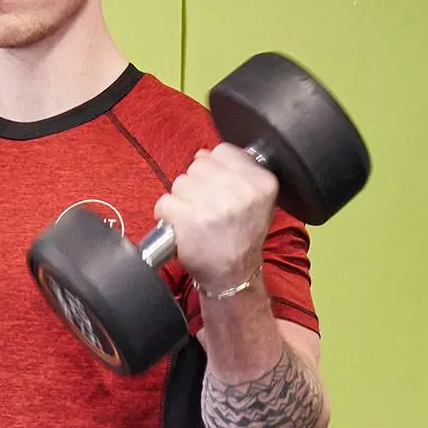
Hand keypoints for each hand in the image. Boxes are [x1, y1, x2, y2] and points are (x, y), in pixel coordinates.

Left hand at [153, 144, 276, 292]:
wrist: (233, 275)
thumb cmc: (241, 237)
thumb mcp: (256, 200)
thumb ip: (235, 171)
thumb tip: (202, 154)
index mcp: (262, 182)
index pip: (222, 151)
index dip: (213, 170)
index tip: (217, 188)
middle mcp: (242, 191)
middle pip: (198, 165)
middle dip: (196, 185)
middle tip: (206, 208)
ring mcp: (216, 205)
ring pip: (180, 182)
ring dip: (181, 199)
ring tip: (196, 219)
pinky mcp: (191, 220)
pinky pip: (165, 202)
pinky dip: (167, 214)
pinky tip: (182, 227)